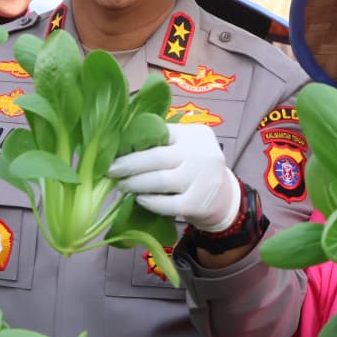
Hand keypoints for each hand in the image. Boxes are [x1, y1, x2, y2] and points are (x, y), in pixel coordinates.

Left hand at [106, 123, 239, 231]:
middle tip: (111, 170)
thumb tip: (122, 143)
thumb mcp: (187, 146)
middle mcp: (200, 153)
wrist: (225, 199)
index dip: (133, 141)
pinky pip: (166, 204)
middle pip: (156, 157)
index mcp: (194, 134)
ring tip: (121, 185)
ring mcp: (201, 179)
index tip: (114, 149)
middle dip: (128, 164)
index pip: (159, 132)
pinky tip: (139, 199)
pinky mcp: (198, 203)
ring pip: (159, 181)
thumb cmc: (195, 168)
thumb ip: (163, 141)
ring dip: (135, 183)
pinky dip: (149, 202)